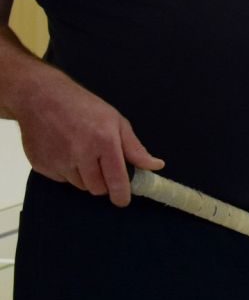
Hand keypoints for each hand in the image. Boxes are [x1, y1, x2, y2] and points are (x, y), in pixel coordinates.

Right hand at [17, 70, 162, 206]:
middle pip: (97, 188)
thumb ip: (135, 148)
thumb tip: (155, 165)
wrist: (41, 98)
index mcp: (104, 142)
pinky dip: (67, 172)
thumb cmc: (84, 107)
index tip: (122, 200)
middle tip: (102, 166)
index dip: (121, 195)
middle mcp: (81, 154)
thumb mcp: (116, 121)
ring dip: (85, 177)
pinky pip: (61, 180)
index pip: (116, 180)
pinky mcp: (42, 165)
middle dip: (104, 183)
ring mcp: (59, 161)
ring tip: (82, 155)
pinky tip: (65, 152)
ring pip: (80, 185)